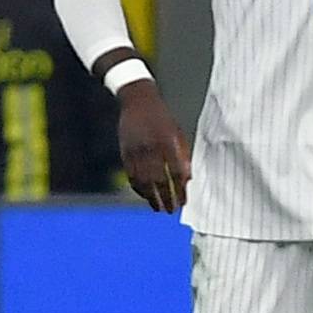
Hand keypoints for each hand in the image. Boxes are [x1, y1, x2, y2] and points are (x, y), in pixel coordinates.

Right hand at [117, 82, 191, 212]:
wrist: (138, 101)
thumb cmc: (163, 119)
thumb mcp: (178, 133)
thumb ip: (183, 156)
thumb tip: (188, 179)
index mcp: (168, 142)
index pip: (176, 172)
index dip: (180, 189)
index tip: (184, 201)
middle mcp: (151, 148)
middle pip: (159, 180)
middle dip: (166, 198)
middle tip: (171, 210)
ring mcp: (135, 151)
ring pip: (143, 181)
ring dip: (150, 197)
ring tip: (158, 208)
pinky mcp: (125, 152)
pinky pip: (130, 175)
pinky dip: (138, 188)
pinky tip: (145, 196)